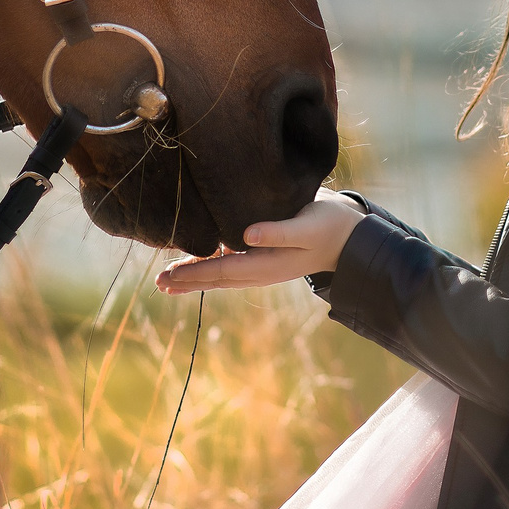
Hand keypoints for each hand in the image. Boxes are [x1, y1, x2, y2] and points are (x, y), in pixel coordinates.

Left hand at [155, 190, 365, 293]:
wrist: (350, 238)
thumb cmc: (329, 226)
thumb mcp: (307, 226)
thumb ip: (278, 232)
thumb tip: (246, 236)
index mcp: (267, 264)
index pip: (222, 270)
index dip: (194, 272)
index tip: (169, 275)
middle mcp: (261, 271)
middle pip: (217, 277)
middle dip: (187, 279)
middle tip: (158, 283)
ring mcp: (263, 268)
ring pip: (222, 275)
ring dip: (195, 276)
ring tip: (168, 280)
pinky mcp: (265, 260)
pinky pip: (231, 267)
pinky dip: (210, 266)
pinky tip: (197, 264)